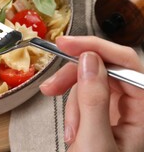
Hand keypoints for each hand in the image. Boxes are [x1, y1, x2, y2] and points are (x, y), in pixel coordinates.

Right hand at [40, 36, 143, 150]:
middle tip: (50, 86)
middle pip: (104, 70)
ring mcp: (121, 111)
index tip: (66, 44)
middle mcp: (137, 106)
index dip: (96, 48)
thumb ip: (94, 99)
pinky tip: (73, 131)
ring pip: (91, 84)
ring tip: (69, 130)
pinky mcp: (105, 115)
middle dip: (74, 79)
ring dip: (71, 102)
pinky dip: (73, 111)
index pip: (126, 64)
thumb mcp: (94, 142)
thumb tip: (90, 60)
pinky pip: (85, 99)